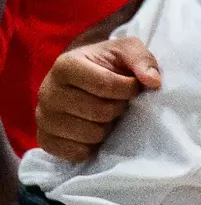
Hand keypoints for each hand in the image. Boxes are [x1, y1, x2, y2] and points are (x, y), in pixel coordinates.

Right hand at [35, 37, 161, 161]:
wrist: (83, 77)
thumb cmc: (107, 63)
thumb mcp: (127, 50)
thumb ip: (142, 60)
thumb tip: (153, 82)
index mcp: (66, 65)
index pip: (106, 85)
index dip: (129, 89)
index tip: (133, 86)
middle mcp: (47, 92)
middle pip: (100, 112)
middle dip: (118, 108)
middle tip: (118, 101)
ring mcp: (43, 118)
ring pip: (90, 135)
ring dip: (106, 127)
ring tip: (104, 114)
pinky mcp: (44, 140)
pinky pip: (77, 153)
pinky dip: (92, 145)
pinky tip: (92, 128)